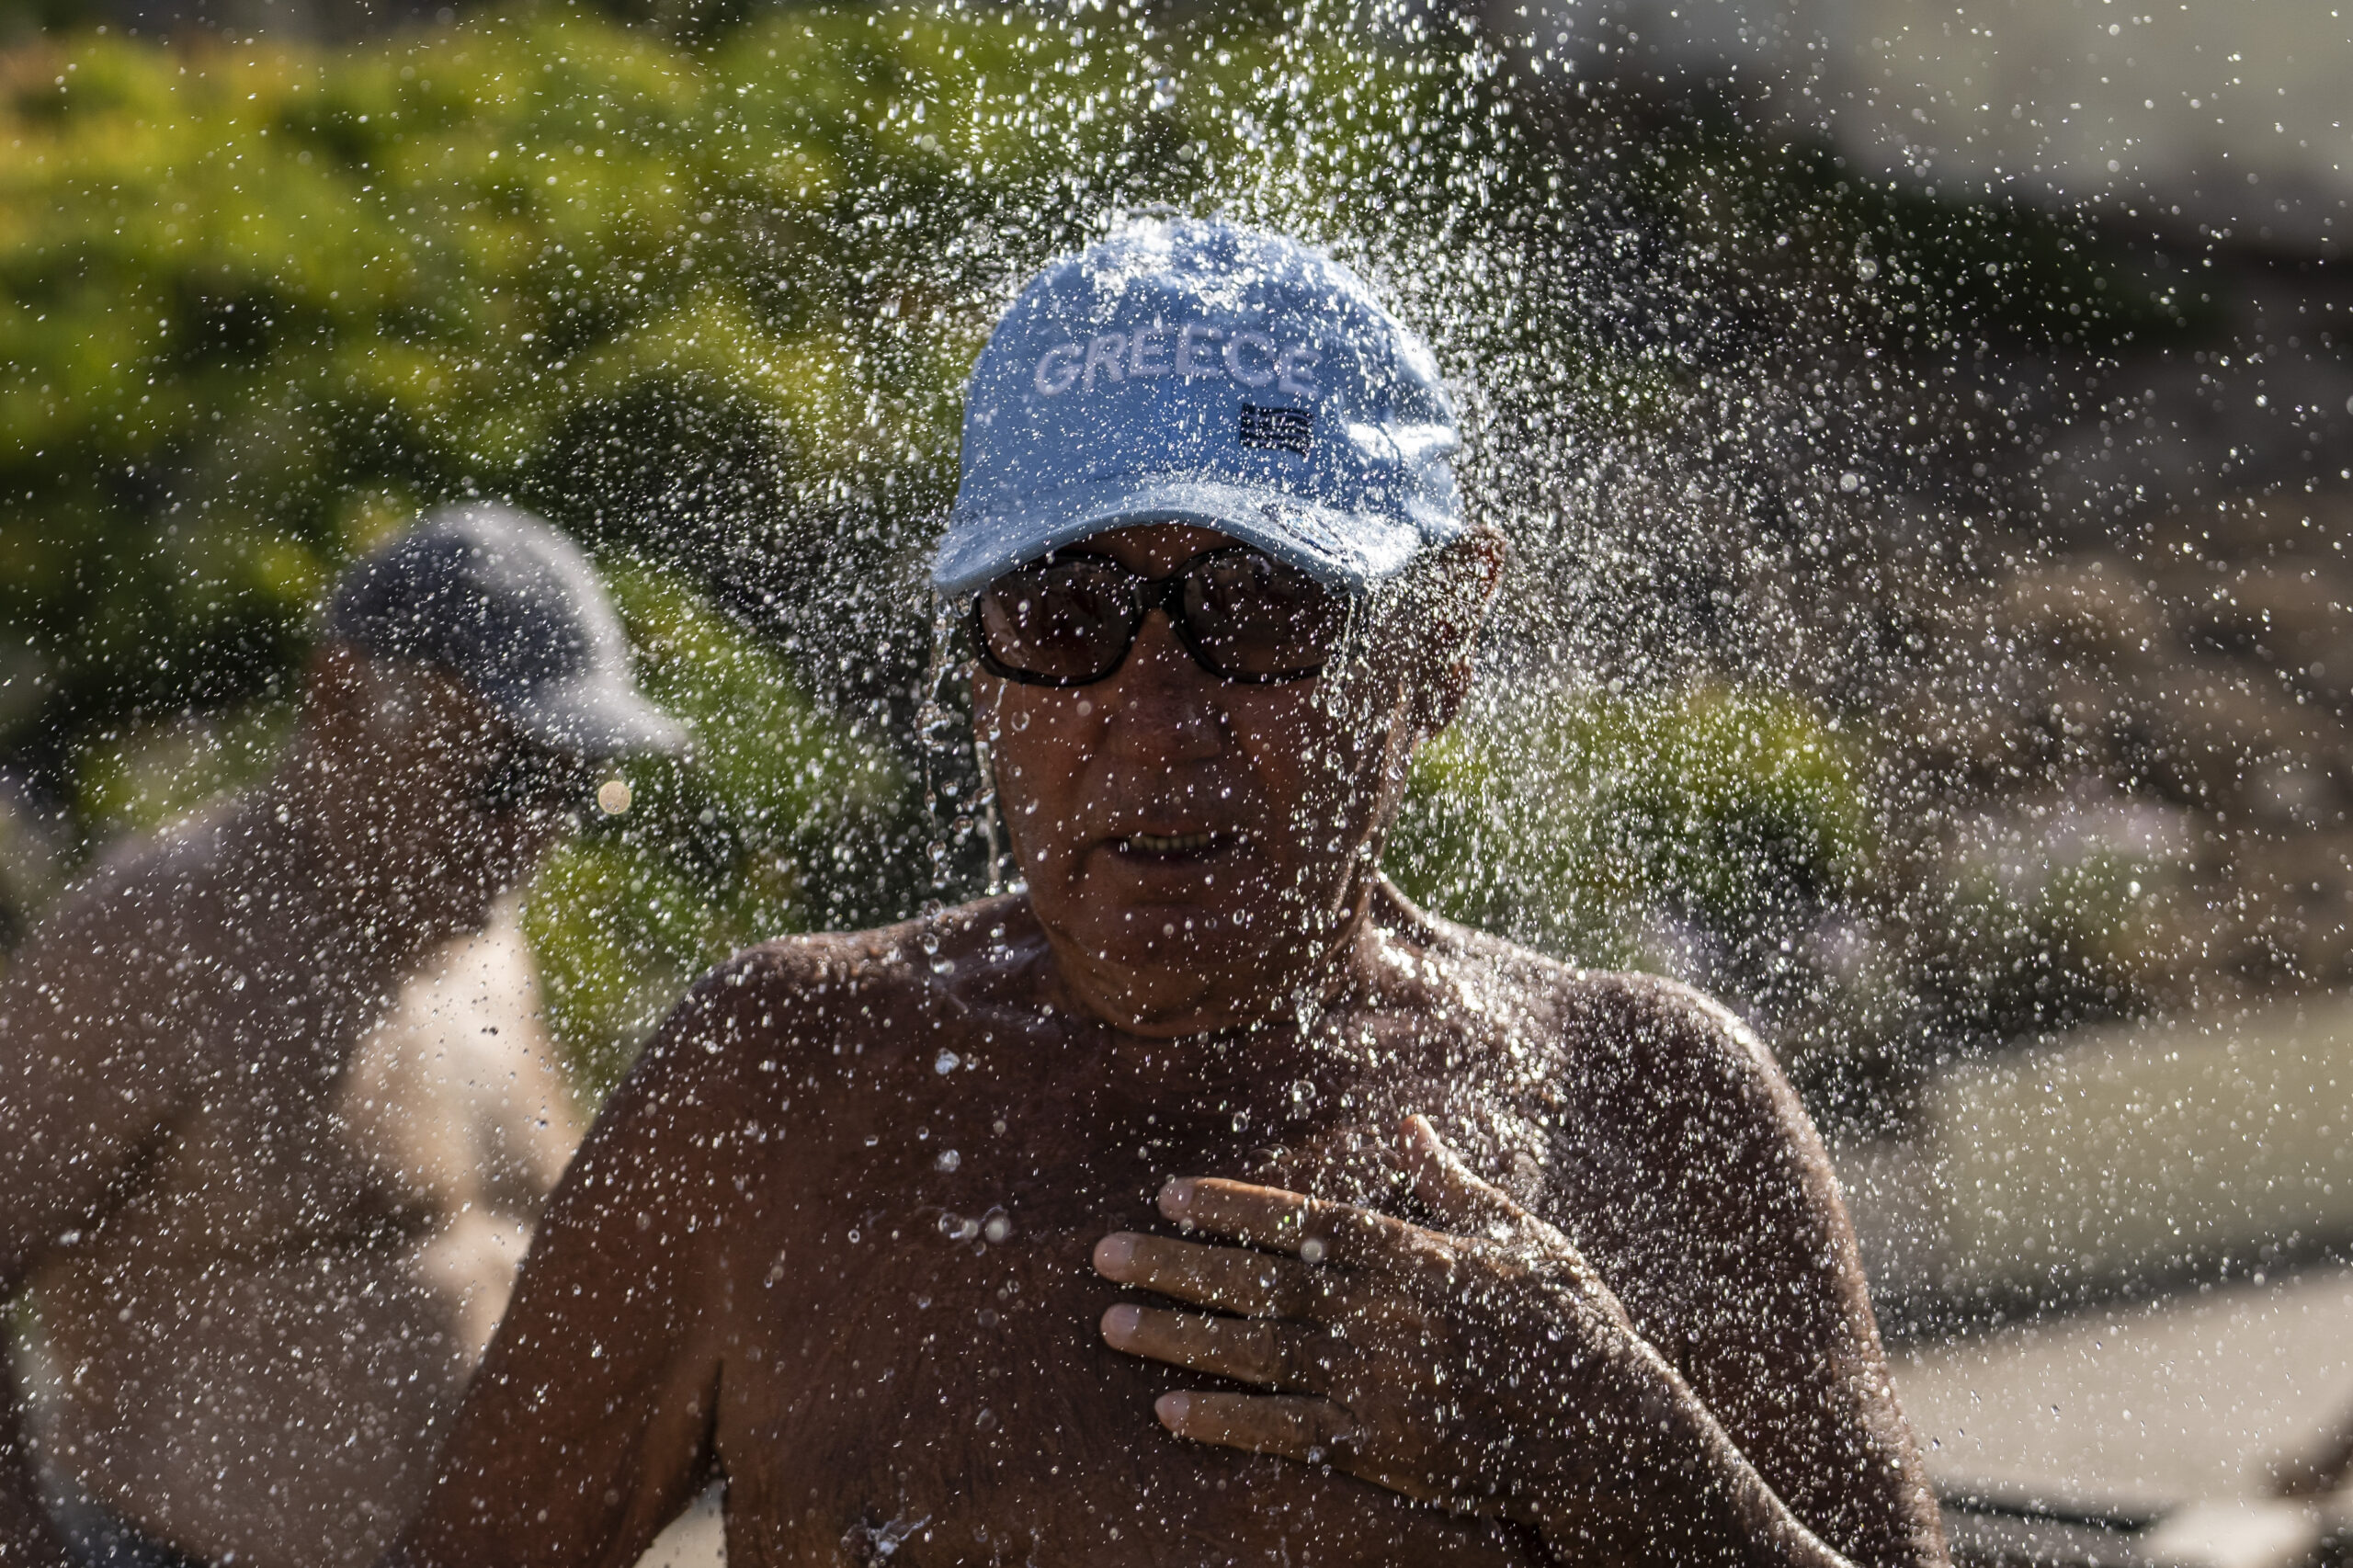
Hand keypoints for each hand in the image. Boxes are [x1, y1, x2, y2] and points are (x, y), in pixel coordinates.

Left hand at [1090, 1116, 1742, 1556]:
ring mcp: (1375, 1385)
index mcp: (1412, 1254)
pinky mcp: (1379, 1450)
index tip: (1166, 1192)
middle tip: (1101, 1253)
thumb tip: (1407, 1124)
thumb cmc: (1572, 1325)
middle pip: (1257, 1283)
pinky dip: (1226, 1423)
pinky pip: (1285, 1433)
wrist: (1611, 1436)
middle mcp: (1380, 1314)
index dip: (1229, 1206)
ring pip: (1255, 1355)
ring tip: (1113, 1325)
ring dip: (1179, 1339)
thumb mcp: (1521, 1237)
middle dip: (1175, 1265)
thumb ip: (1452, 1183)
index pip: (1301, 1219)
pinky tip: (1171, 1412)